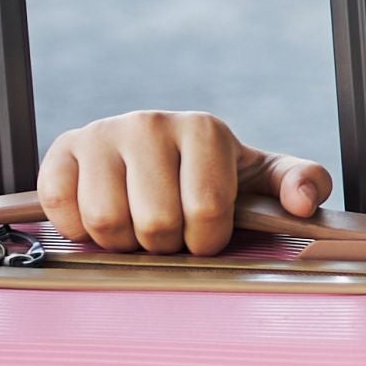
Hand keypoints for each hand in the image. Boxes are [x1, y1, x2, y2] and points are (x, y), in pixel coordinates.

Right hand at [37, 111, 331, 254]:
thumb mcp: (263, 181)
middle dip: (167, 243)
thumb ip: (302, 184)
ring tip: (138, 227)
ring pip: (106, 220)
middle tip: (171, 232)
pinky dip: (79, 227)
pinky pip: (62, 205)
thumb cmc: (215, 179)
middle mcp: (150, 122)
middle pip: (155, 222)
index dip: (207, 239)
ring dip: (124, 241)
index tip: (207, 233)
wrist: (159, 159)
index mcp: (204, 130)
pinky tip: (100, 218)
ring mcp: (102, 133)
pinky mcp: (62, 150)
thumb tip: (303, 202)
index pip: (206, 210)